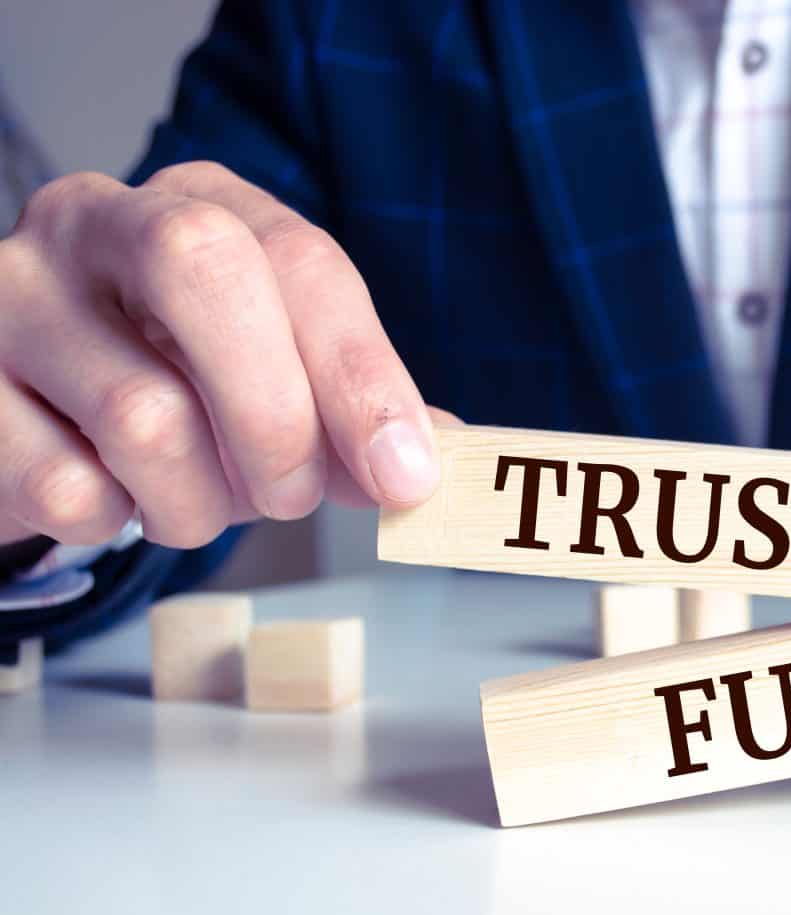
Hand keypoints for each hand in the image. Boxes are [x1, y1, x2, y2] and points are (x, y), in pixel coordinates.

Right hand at [0, 161, 445, 548]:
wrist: (32, 405)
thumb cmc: (178, 382)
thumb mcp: (276, 376)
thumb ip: (354, 412)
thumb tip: (436, 464)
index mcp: (203, 205)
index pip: (303, 262)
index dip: (363, 376)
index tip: (406, 474)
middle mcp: (95, 220)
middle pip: (208, 276)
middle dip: (277, 417)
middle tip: (291, 494)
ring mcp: (10, 294)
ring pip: (141, 413)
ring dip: (200, 501)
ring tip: (196, 500)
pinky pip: (65, 485)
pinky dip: (116, 520)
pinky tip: (113, 495)